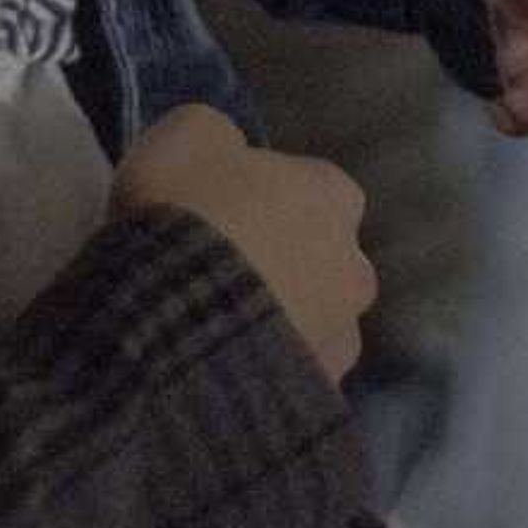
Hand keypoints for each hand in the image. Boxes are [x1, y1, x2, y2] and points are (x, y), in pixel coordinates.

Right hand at [112, 105, 374, 382]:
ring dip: (282, 321)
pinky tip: (225, 369)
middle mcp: (356, 265)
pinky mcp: (319, 393)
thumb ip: (221, 138)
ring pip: (315, 321)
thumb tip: (230, 153)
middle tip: (221, 273)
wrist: (171, 323)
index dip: (264, 198)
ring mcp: (343, 336)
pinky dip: (269, 371)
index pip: (312, 186)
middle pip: (322, 258)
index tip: (220, 213)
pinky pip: (293, 373)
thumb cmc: (184, 211)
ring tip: (219, 330)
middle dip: (285, 263)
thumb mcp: (186, 135)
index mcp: (335, 194)